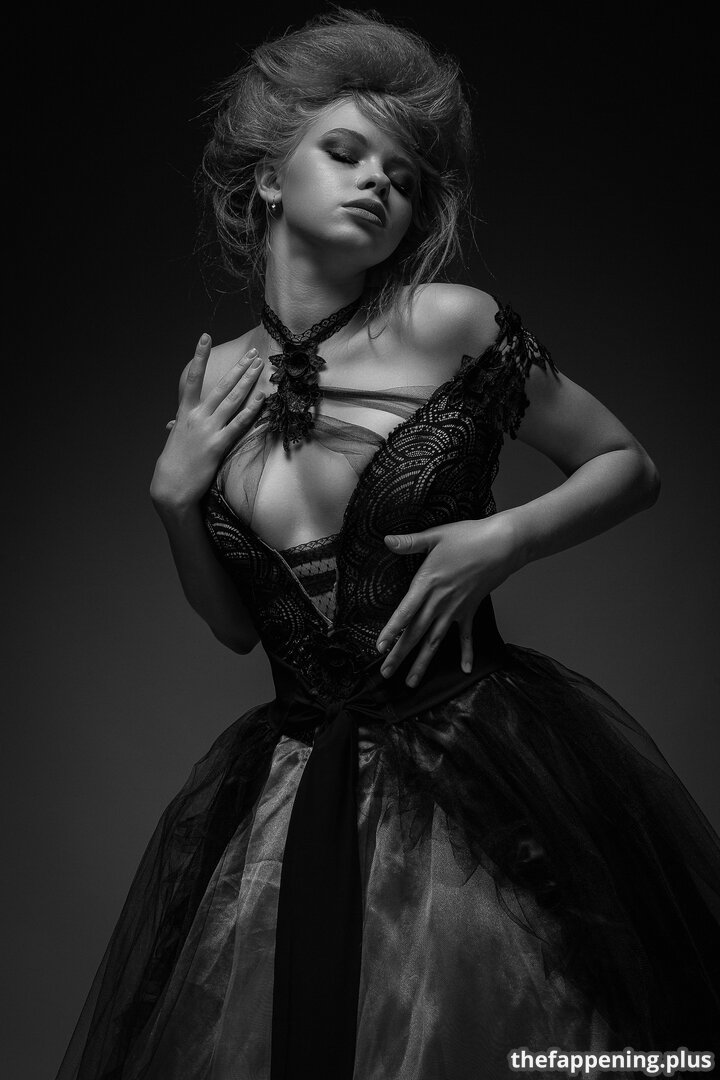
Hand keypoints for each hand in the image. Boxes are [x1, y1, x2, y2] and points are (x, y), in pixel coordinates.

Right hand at [150, 334, 265, 507]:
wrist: (171, 487)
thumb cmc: (174, 464)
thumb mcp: (176, 438)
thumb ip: (180, 425)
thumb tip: (174, 422)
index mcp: (184, 412)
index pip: (192, 378)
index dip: (198, 356)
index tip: (204, 337)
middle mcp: (196, 417)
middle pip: (222, 386)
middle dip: (239, 368)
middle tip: (253, 353)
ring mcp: (208, 430)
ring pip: (232, 399)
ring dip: (248, 381)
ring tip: (260, 367)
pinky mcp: (218, 445)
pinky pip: (239, 423)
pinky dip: (252, 410)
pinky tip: (262, 398)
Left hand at [375, 515, 523, 686]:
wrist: (503, 545)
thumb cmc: (469, 537)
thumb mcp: (436, 536)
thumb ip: (410, 542)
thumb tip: (387, 540)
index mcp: (427, 583)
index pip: (405, 612)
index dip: (391, 631)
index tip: (379, 648)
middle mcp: (440, 601)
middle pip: (416, 633)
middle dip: (399, 655)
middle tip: (385, 673)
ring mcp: (456, 609)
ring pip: (435, 641)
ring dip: (423, 662)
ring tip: (410, 682)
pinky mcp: (470, 609)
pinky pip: (466, 636)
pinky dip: (466, 652)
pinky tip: (464, 669)